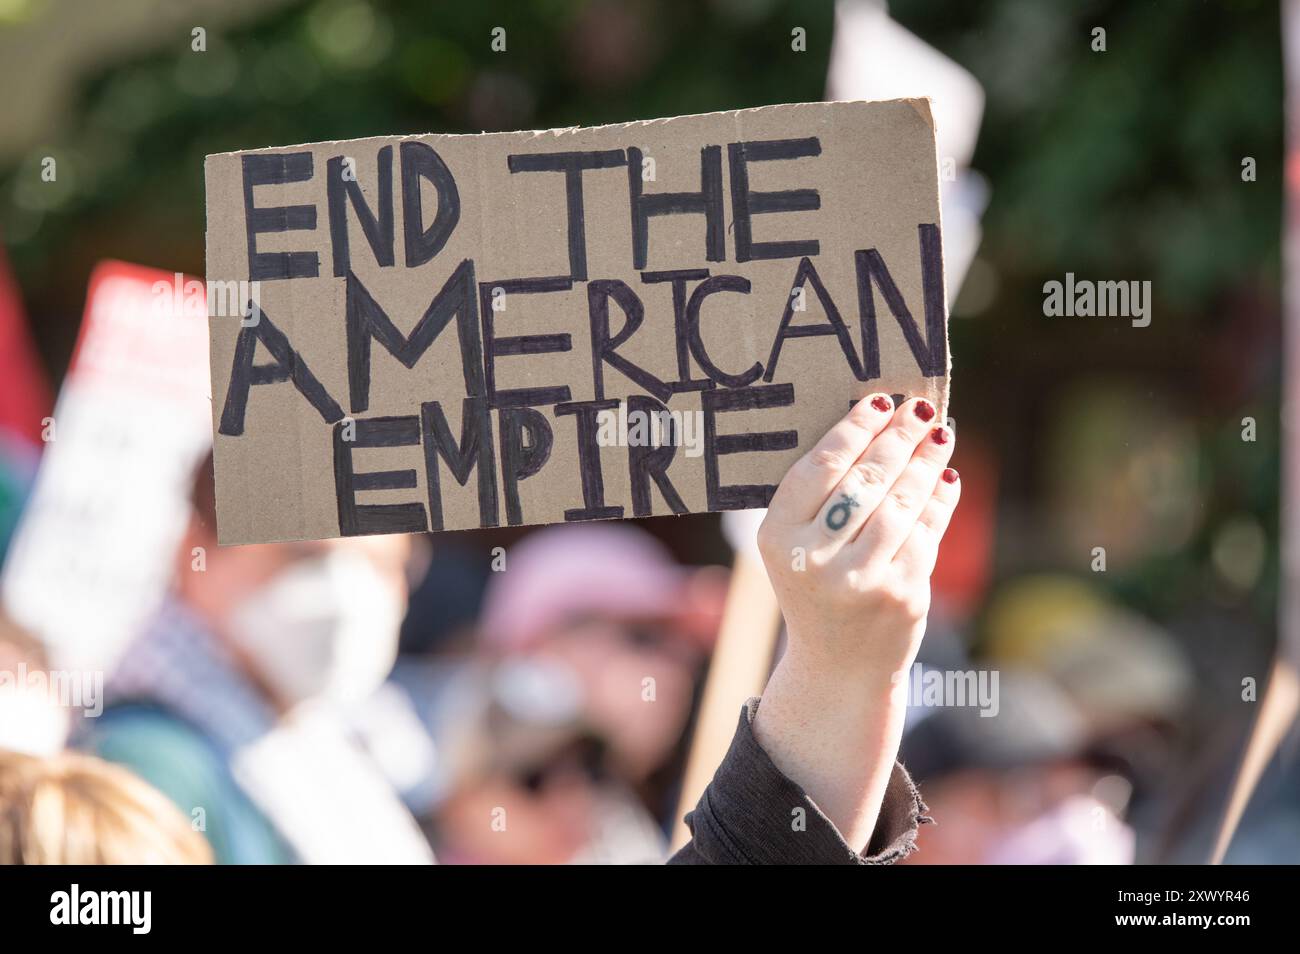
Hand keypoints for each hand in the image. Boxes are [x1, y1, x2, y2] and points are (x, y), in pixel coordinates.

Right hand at [751, 394, 959, 849]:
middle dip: (898, 437)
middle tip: (920, 409)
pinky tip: (946, 477)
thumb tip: (878, 423)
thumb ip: (824, 496)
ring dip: (926, 462)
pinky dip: (940, 499)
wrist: (838, 667)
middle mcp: (813, 559)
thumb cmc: (817, 588)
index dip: (854, 429)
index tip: (879, 400)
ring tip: (939, 436)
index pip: (820, 468)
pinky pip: (928, 533)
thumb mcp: (797, 546)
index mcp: (776, 538)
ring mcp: (859, 580)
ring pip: (902, 503)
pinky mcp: (900, 596)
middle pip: (866, 480)